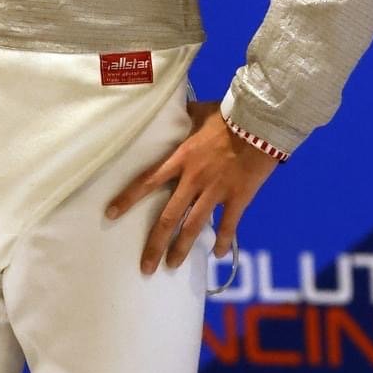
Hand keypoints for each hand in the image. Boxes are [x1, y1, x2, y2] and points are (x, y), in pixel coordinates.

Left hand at [105, 98, 281, 273]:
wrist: (261, 123)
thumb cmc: (230, 115)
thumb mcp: (201, 112)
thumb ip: (185, 115)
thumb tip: (175, 106)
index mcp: (181, 159)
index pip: (147, 181)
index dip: (128, 198)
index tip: (111, 214)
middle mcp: (194, 179)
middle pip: (168, 217)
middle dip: (155, 244)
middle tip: (145, 266)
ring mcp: (216, 191)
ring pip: (194, 226)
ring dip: (182, 248)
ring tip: (172, 266)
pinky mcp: (238, 198)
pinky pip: (229, 225)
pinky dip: (225, 241)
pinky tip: (219, 255)